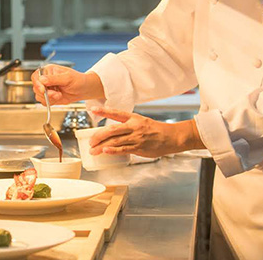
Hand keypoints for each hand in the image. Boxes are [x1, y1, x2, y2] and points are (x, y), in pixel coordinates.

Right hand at [31, 64, 104, 105]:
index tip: (42, 89)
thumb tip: (42, 79)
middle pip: (36, 87)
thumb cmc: (78, 80)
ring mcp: (47, 88)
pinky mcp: (49, 96)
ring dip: (49, 98)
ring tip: (59, 95)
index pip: (36, 76)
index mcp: (49, 71)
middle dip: (46, 93)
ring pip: (39, 96)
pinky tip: (58, 98)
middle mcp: (46, 79)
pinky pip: (44, 102)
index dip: (37, 83)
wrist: (84, 90)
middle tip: (56, 94)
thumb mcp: (67, 78)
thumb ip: (54, 79)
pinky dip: (50, 102)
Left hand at [87, 107, 204, 157]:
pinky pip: (123, 149)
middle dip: (98, 136)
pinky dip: (113, 151)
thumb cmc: (156, 130)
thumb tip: (115, 132)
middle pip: (111, 130)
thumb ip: (129, 126)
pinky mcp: (138, 148)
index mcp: (133, 118)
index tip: (93, 110)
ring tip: (93, 150)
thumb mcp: (142, 122)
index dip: (103, 111)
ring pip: (115, 141)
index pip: (116, 113)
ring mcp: (135, 137)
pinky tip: (105, 151)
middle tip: (90, 141)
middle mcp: (133, 126)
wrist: (171, 137)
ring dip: (102, 146)